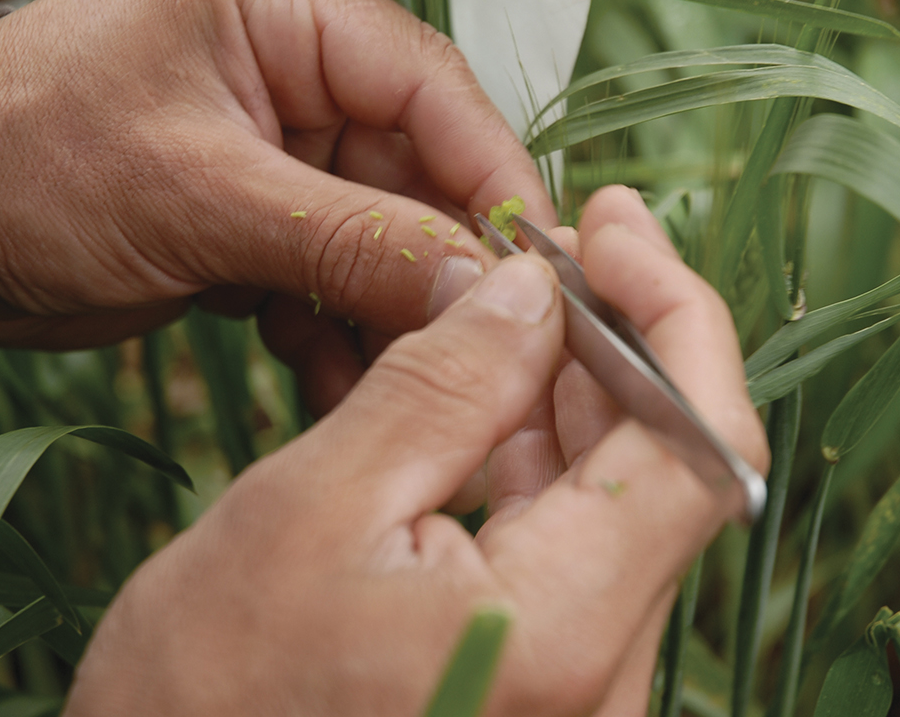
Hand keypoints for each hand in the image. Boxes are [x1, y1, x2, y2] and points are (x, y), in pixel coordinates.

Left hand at [0, 0, 554, 410]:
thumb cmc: (27, 157)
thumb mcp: (200, 195)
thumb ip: (349, 240)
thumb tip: (481, 289)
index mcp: (286, 6)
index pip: (431, 88)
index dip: (493, 179)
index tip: (543, 271)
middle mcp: (295, 67)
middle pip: (416, 170)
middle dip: (443, 267)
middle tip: (487, 354)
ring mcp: (276, 146)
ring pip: (378, 234)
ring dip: (389, 312)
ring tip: (400, 385)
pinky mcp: (252, 214)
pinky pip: (327, 272)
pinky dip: (333, 329)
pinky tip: (332, 380)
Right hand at [62, 186, 768, 716]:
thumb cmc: (203, 689)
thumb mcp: (314, 506)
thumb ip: (442, 387)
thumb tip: (531, 289)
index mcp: (555, 636)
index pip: (696, 451)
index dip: (676, 320)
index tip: (614, 228)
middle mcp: (597, 680)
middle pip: (669, 470)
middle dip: (623, 337)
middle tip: (561, 243)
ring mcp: (574, 689)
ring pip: (623, 501)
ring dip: (581, 388)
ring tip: (523, 297)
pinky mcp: (538, 682)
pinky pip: (573, 547)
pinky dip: (542, 455)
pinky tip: (496, 386)